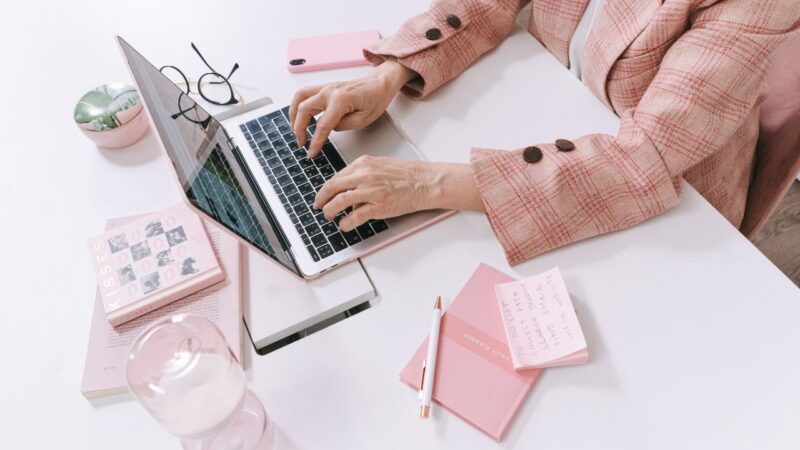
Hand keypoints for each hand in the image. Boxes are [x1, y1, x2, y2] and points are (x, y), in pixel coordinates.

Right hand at [289, 60, 415, 157]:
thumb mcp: (364, 119)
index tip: (311, 152)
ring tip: (295, 129)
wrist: (379, 83)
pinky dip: (298, 105)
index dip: (315, 142)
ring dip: (293, 114)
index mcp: (341, 100)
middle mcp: (329, 91)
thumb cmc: (375, 98)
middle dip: (299, 129)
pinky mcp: (324, 87)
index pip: (322, 125)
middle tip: (302, 143)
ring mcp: (325, 87)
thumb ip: (344, 126)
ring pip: (299, 97)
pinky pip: (304, 93)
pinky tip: (299, 116)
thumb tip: (329, 129)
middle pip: (304, 110)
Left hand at [313, 156, 484, 230]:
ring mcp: (371, 191)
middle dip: (321, 200)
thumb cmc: (407, 174)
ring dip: (330, 211)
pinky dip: (346, 223)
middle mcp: (365, 175)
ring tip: (329, 216)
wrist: (426, 182)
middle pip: (332, 188)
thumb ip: (362, 174)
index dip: (325, 189)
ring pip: (339, 202)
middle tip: (319, 206)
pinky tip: (344, 225)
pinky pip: (354, 217)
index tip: (322, 195)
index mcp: (364, 164)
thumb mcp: (380, 166)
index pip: (337, 177)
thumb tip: (347, 188)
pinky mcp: (379, 206)